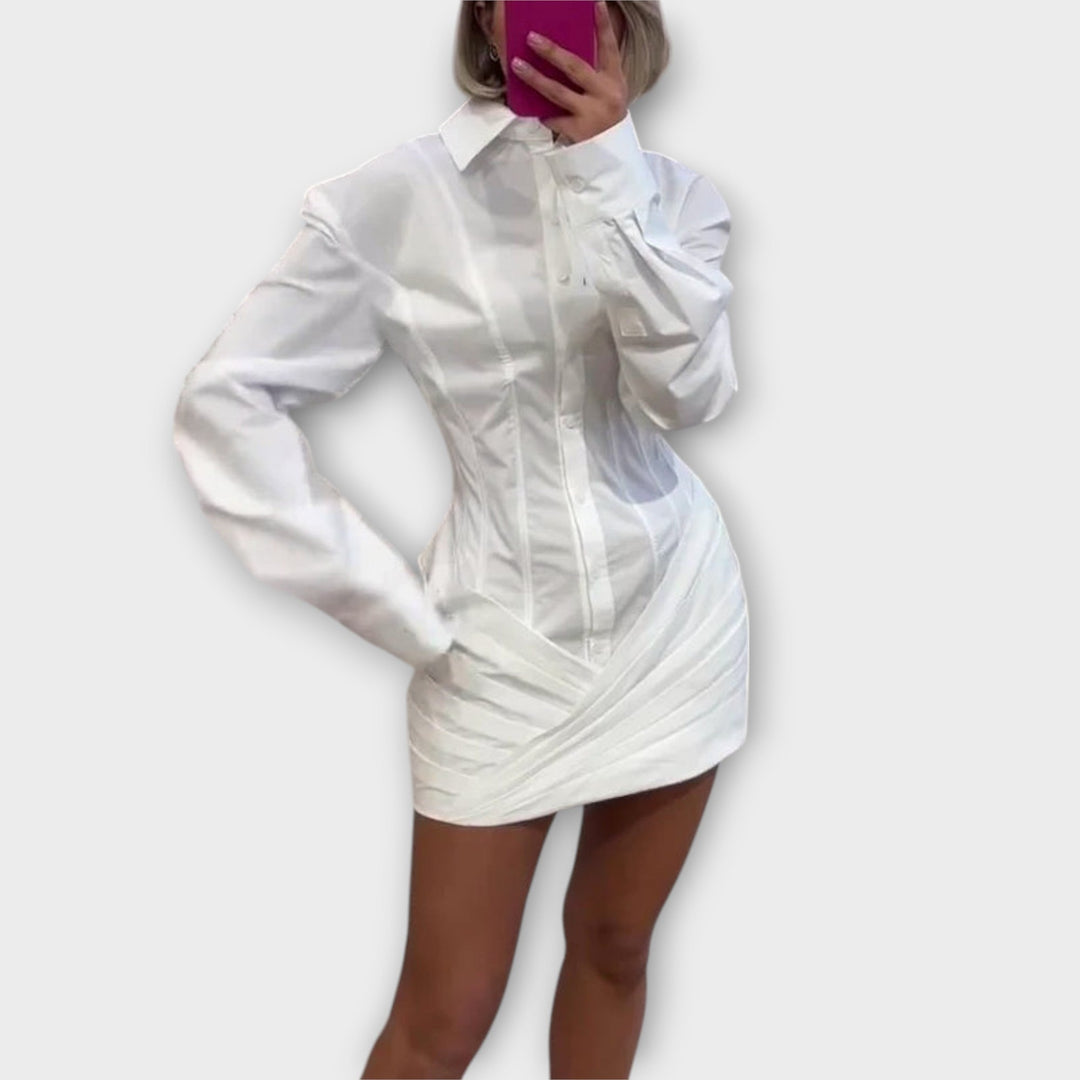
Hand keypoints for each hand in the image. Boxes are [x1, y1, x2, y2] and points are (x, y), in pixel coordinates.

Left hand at [511, 0, 627, 144]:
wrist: (612, 152)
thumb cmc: (607, 115)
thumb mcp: (608, 90)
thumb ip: (594, 72)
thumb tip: (564, 52)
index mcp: (614, 80)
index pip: (609, 48)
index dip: (603, 25)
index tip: (596, 4)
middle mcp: (604, 94)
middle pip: (574, 67)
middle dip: (551, 52)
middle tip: (532, 38)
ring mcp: (590, 113)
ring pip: (557, 92)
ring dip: (534, 77)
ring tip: (517, 64)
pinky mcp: (577, 131)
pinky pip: (553, 118)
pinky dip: (543, 113)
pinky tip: (532, 108)